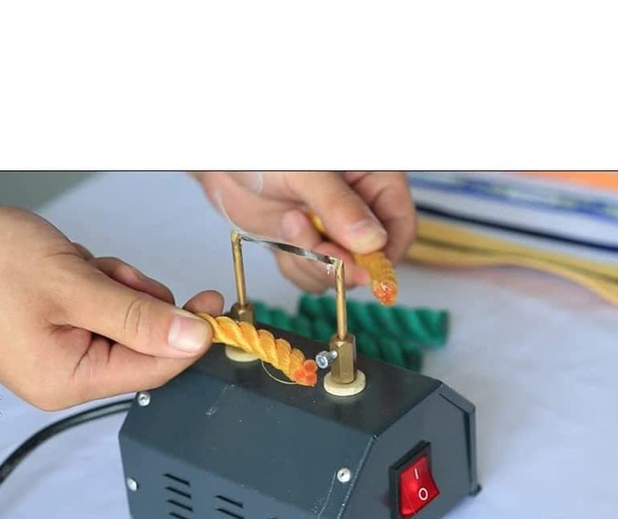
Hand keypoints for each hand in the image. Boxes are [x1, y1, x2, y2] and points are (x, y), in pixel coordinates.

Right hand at [0, 206, 222, 410]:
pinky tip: (74, 268)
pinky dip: (101, 281)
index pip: (155, 369)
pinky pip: (107, 306)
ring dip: (119, 286)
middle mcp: (67, 374)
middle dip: (138, 301)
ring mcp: (64, 350)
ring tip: (82, 268)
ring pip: (130, 319)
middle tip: (111, 275)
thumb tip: (193, 339)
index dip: (189, 339)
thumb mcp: (74, 287)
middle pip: (144, 343)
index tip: (212, 309)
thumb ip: (138, 317)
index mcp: (68, 379)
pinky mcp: (63, 327)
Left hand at [192, 171, 416, 292]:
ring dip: (313, 262)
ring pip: (340, 271)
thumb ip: (339, 206)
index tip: (364, 270)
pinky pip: (311, 274)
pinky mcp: (305, 244)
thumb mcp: (307, 171)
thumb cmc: (264, 145)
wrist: (218, 155)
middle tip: (316, 249)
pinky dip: (295, 265)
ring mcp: (330, 229)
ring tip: (289, 224)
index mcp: (373, 179)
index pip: (399, 226)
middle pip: (370, 258)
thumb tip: (372, 242)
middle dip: (341, 261)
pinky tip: (281, 234)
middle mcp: (356, 208)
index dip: (386, 254)